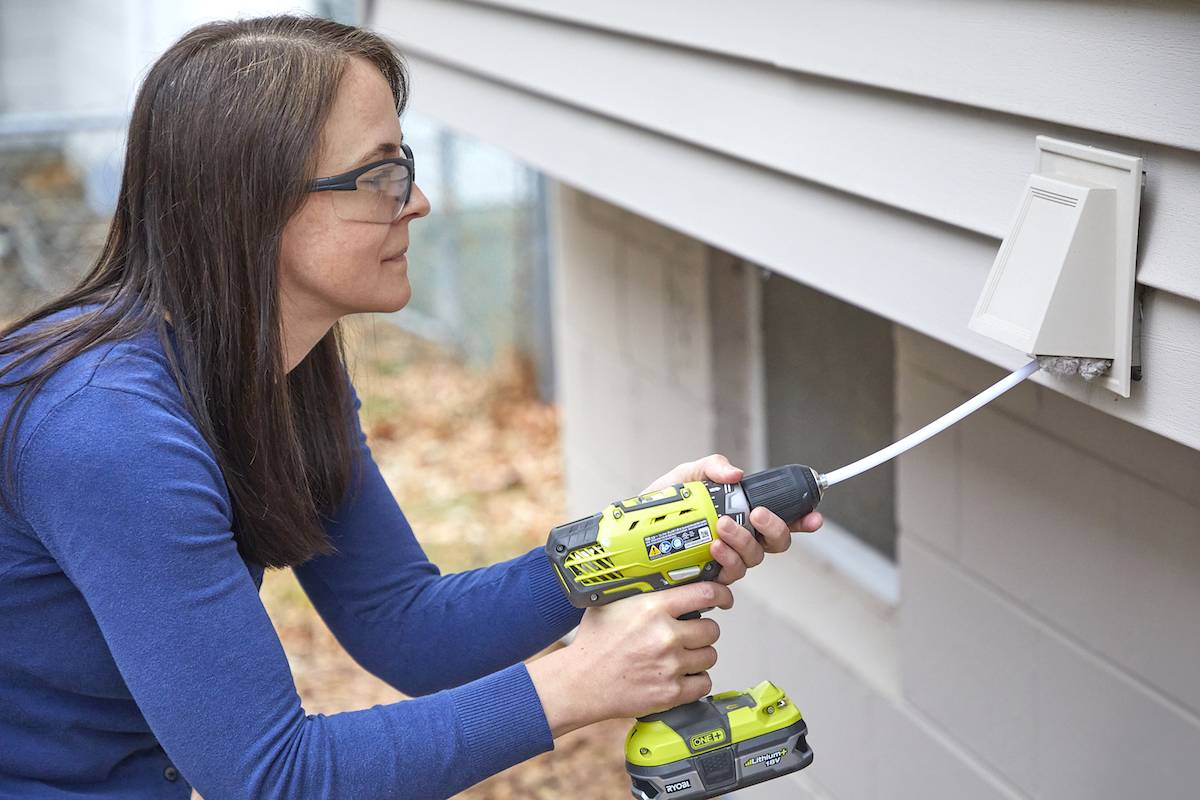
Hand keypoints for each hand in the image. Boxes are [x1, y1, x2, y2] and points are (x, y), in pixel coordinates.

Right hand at [527, 581, 733, 736]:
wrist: (581, 682)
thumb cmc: (593, 644)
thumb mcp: (612, 604)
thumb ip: (641, 591)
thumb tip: (661, 577)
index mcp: (652, 608)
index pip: (705, 594)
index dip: (721, 595)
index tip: (724, 599)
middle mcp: (665, 636)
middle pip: (712, 629)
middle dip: (703, 630)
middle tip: (690, 633)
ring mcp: (670, 665)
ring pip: (710, 656)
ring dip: (700, 655)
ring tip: (681, 655)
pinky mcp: (671, 692)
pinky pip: (703, 683)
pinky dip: (696, 680)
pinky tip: (681, 675)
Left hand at [642, 455, 822, 584]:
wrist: (629, 533)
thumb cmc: (660, 507)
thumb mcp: (685, 477)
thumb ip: (711, 468)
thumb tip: (736, 473)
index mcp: (741, 516)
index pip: (781, 520)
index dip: (802, 520)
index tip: (813, 517)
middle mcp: (739, 542)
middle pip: (775, 544)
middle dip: (772, 529)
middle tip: (754, 514)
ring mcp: (725, 562)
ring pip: (752, 561)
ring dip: (742, 543)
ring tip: (721, 528)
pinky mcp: (707, 580)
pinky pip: (728, 578)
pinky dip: (725, 562)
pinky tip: (713, 548)